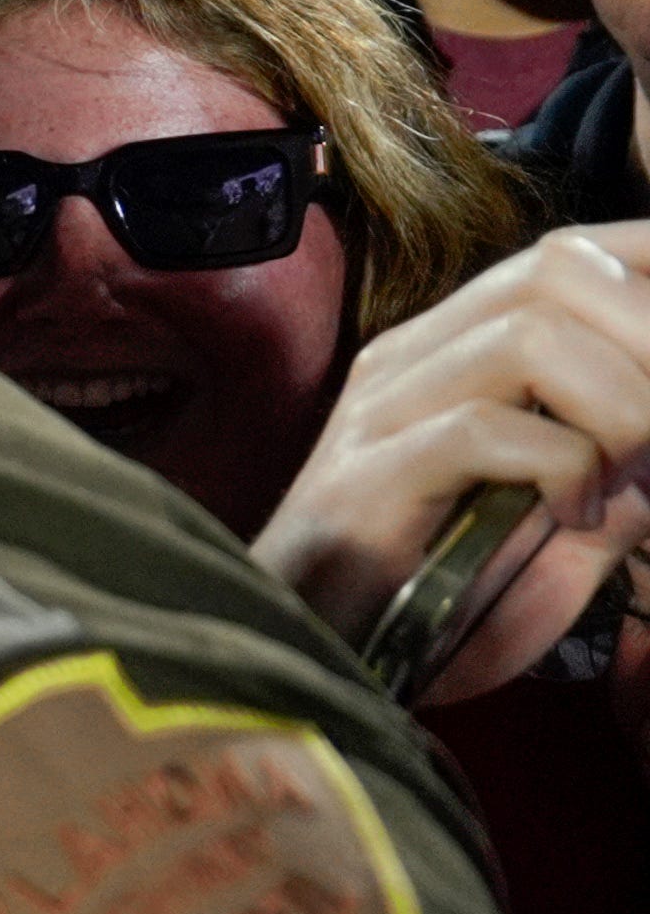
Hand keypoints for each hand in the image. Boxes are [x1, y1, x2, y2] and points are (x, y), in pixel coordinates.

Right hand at [251, 224, 649, 698]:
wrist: (299, 657)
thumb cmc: (424, 595)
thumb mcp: (547, 527)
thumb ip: (610, 482)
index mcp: (452, 352)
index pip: (565, 257)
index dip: (647, 261)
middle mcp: (411, 361)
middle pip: (553, 271)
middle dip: (649, 330)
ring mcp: (380, 414)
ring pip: (528, 337)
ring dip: (619, 406)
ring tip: (628, 477)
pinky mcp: (363, 480)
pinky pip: (482, 432)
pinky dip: (562, 470)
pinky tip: (572, 520)